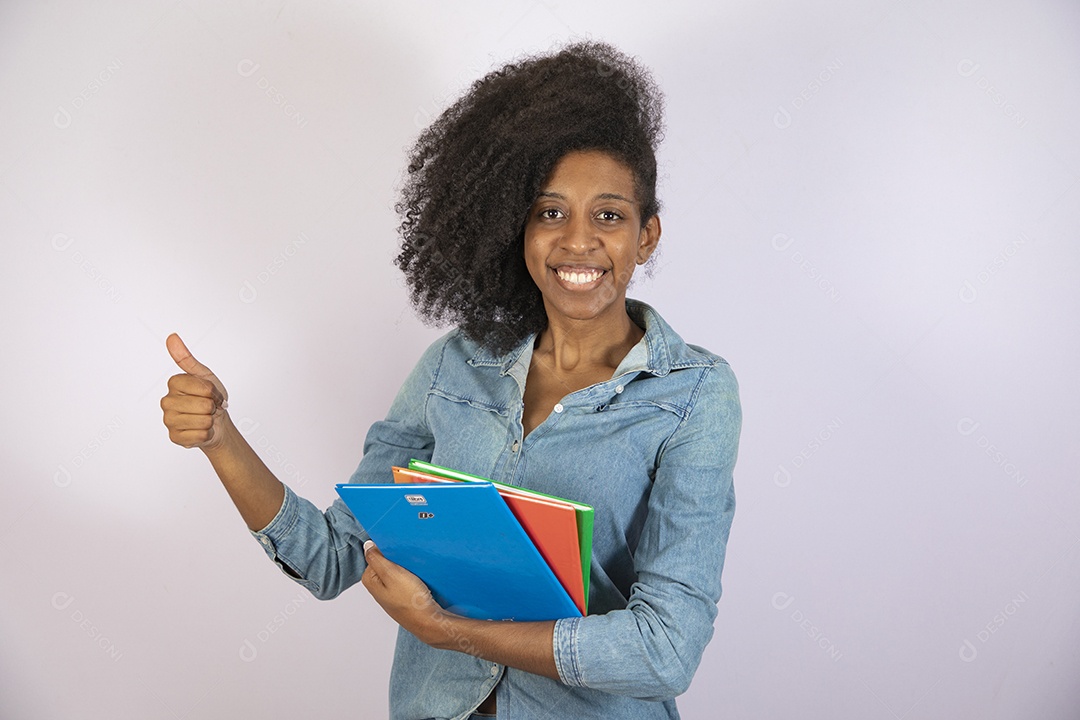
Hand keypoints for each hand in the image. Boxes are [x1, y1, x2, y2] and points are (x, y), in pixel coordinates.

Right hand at [161, 333, 229, 450]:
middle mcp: (166, 401)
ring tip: (204, 418)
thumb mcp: (204, 375)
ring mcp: (168, 420)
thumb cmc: (210, 398)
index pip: (204, 387)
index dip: (214, 392)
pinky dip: (207, 434)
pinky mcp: (174, 437)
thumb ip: (187, 358)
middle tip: (208, 407)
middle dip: (212, 407)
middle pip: (204, 405)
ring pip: (203, 420)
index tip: (211, 393)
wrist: (216, 422)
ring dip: (210, 421)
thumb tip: (171, 337)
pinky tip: (201, 430)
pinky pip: (201, 435)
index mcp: (174, 383)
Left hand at [362, 541, 450, 646]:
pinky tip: (418, 578)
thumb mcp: (391, 573)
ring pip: (396, 572)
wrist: (428, 620)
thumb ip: (377, 558)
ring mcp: (390, 593)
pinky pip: (404, 580)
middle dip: (396, 560)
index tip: (398, 553)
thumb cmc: (410, 600)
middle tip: (407, 562)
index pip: (374, 556)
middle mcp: (377, 588)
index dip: (387, 551)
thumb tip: (367, 545)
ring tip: (414, 570)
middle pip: (385, 564)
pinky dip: (410, 576)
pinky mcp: (402, 597)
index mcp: (370, 581)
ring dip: (405, 568)